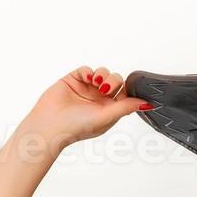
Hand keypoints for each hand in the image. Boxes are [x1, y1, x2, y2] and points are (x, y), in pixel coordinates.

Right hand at [18, 65, 149, 154]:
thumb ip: (126, 107)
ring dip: (104, 74)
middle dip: (114, 81)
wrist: (49, 125)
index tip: (128, 89)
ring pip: (103, 73)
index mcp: (108, 110)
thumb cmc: (76, 127)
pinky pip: (87, 69)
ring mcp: (86, 89)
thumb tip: (147, 104)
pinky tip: (89, 78)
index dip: (128, 89)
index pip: (124, 94)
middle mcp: (98, 99)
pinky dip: (90, 71)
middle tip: (106, 89)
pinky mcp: (73, 80)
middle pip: (116, 81)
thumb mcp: (106, 117)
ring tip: (97, 82)